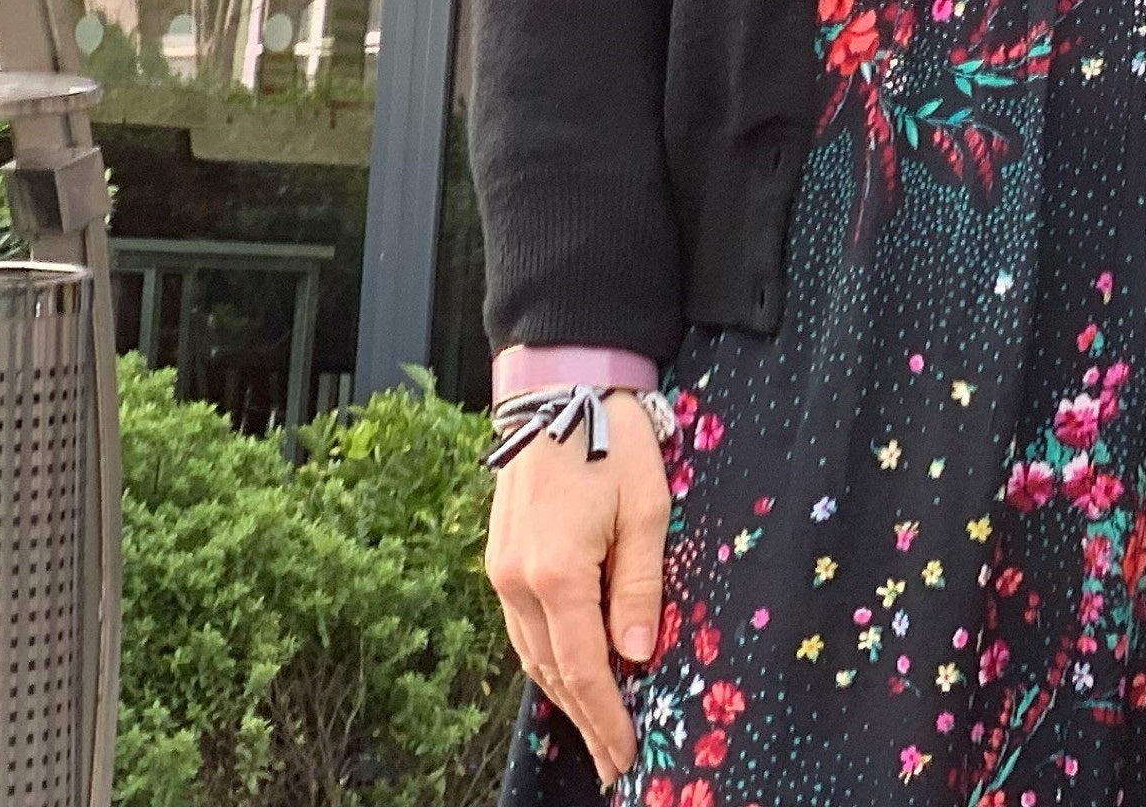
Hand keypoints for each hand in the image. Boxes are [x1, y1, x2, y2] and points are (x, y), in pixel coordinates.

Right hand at [485, 402, 673, 783]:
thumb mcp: (647, 511)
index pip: (584, 667)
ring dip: (563, 692)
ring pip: (531, 652)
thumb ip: (639, 586)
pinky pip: (521, 625)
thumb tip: (636, 655)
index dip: (605, 716)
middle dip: (584, 717)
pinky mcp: (498, 558)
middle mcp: (517, 582)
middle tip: (612, 757)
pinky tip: (568, 670)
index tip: (624, 755)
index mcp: (557, 574)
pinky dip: (546, 656)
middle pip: (551, 670)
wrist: (561, 388)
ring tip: (595, 727)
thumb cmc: (613, 442)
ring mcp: (500, 571)